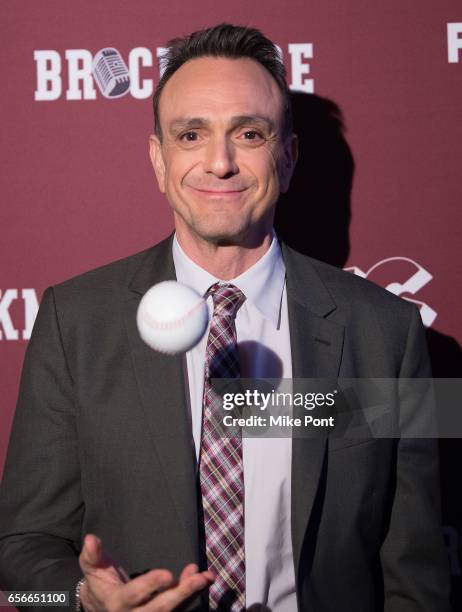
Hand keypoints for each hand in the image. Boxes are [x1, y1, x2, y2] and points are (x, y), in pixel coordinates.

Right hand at [78, 534, 213, 610]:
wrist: (101, 606)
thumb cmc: (100, 582)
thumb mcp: (92, 568)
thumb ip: (92, 555)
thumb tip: (91, 538)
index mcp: (116, 602)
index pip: (135, 594)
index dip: (151, 585)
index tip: (167, 574)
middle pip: (160, 609)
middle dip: (180, 593)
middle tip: (198, 577)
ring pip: (171, 610)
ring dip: (190, 593)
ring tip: (205, 576)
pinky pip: (176, 607)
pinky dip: (189, 593)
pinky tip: (202, 578)